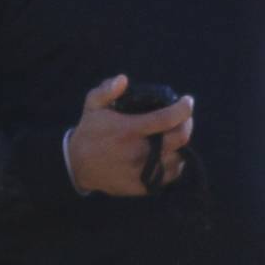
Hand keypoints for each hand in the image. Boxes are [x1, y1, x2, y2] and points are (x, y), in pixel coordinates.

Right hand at [64, 74, 193, 195]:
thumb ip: (106, 91)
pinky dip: (174, 162)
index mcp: (128, 130)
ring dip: (180, 145)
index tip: (187, 100)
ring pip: (179, 157)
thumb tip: (123, 79)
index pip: (168, 118)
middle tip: (184, 118)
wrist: (77, 165)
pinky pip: (171, 174)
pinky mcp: (144, 185)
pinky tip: (168, 153)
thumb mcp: (92, 107)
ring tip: (174, 135)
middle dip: (187, 124)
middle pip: (180, 138)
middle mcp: (138, 152)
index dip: (183, 108)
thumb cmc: (90, 132)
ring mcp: (142, 170)